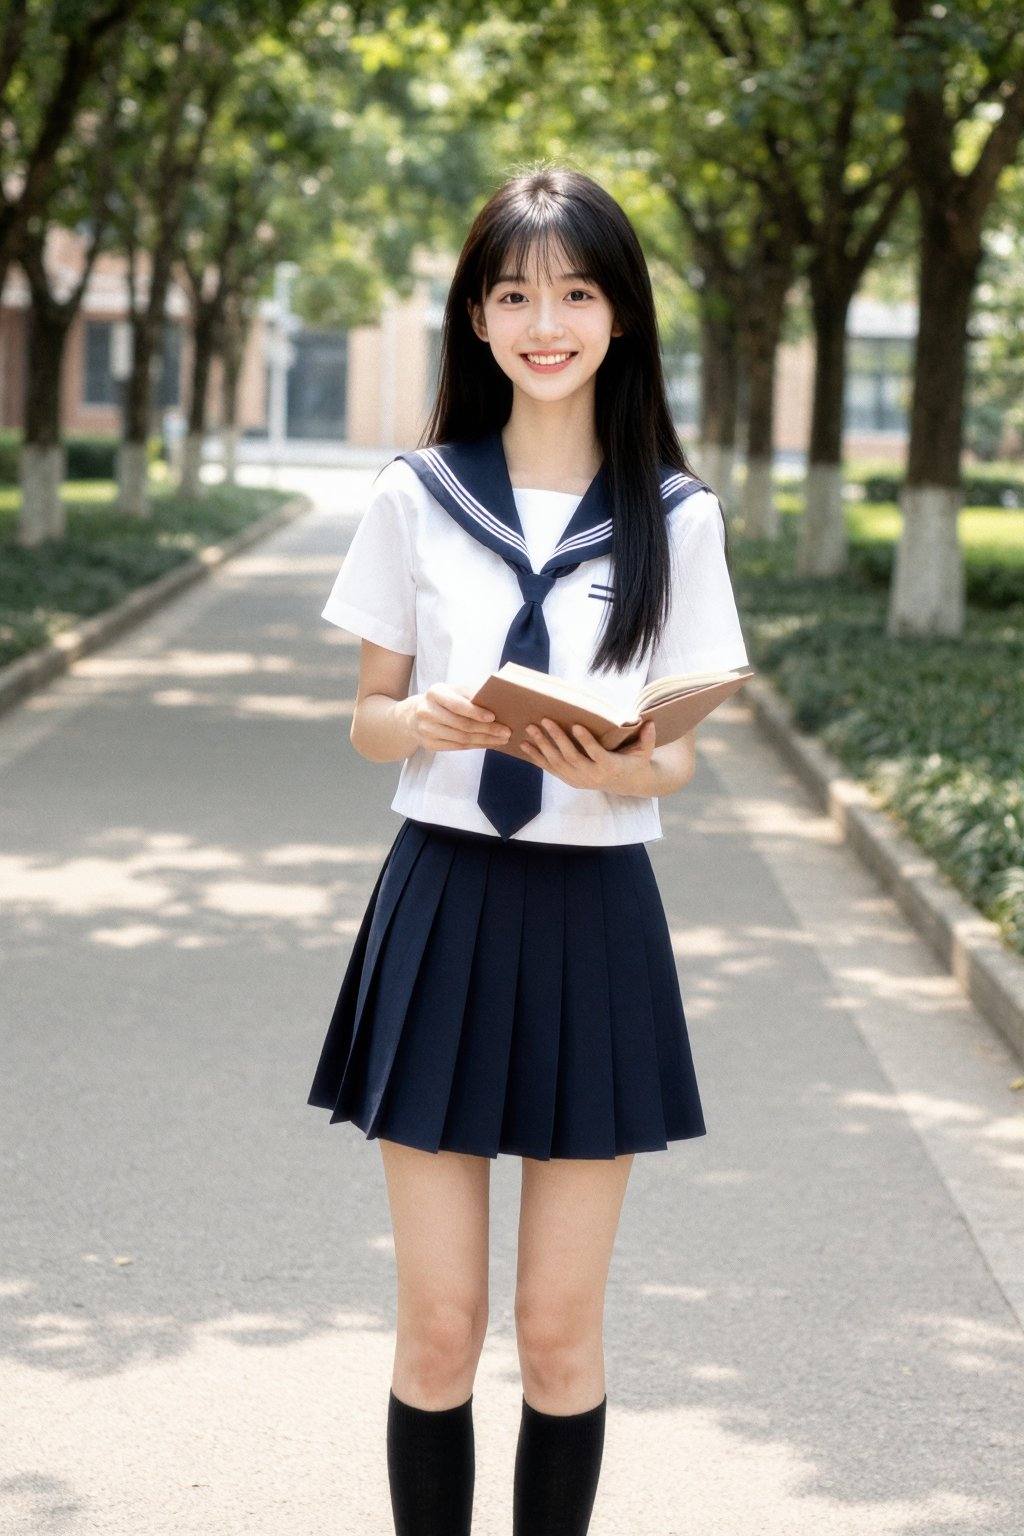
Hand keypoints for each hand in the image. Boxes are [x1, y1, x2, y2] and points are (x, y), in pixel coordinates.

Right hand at [401, 682, 511, 753]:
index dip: (475, 712)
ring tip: (502, 739)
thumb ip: (471, 692)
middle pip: (461, 724)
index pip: (457, 705)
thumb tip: (497, 697)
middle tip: (506, 732)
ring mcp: (426, 730)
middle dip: (487, 729)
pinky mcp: (429, 744)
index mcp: (435, 693)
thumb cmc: (443, 700)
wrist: (414, 715)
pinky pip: (457, 747)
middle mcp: (427, 711)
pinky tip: (489, 743)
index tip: (493, 717)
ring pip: (461, 739)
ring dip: (485, 740)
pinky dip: (476, 746)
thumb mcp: (453, 690)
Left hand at [520, 716, 657, 794]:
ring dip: (542, 745)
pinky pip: (550, 768)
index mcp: (610, 767)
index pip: (596, 754)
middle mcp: (591, 776)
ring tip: (530, 729)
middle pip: (571, 757)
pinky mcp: (569, 779)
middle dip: (556, 738)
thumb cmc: (635, 761)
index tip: (576, 726)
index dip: (586, 741)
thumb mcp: (645, 752)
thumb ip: (648, 738)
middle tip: (544, 720)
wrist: (626, 784)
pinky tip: (524, 745)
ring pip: (557, 763)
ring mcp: (578, 779)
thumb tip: (651, 722)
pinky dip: (536, 757)